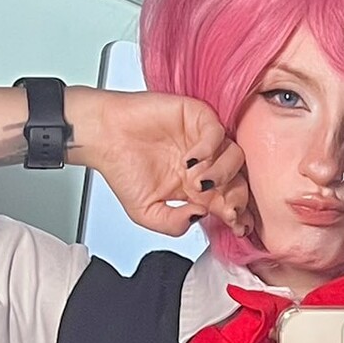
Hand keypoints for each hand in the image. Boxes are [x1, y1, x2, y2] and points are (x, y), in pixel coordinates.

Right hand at [86, 88, 251, 239]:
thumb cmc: (122, 170)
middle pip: (240, 180)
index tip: (235, 225)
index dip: (237, 215)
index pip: (230, 202)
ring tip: (196, 182)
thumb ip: (173, 224)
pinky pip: (217, 131)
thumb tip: (200, 217)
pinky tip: (190, 159)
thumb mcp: (146, 212)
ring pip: (235, 156)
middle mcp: (206, 164)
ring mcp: (204, 141)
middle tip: (223, 207)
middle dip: (235, 198)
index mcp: (198, 188)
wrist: (103, 138)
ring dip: (221, 174)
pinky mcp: (197, 117)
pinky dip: (209, 148)